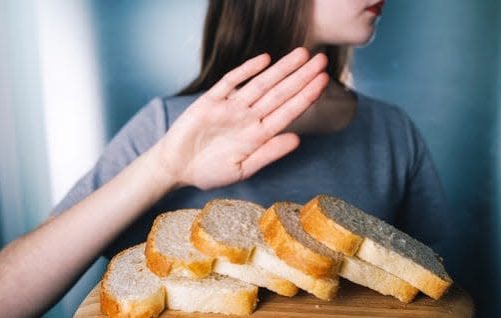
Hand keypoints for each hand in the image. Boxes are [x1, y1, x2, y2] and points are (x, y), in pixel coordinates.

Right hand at [157, 47, 328, 189]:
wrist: (176, 167)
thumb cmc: (208, 172)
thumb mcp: (241, 169)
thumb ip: (268, 154)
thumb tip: (297, 140)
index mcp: (258, 135)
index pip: (288, 112)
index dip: (306, 97)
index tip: (324, 82)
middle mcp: (248, 118)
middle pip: (279, 93)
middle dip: (301, 77)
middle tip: (322, 60)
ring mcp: (230, 108)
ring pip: (260, 84)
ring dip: (280, 69)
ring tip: (301, 54)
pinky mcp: (210, 101)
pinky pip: (230, 82)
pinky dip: (246, 70)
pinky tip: (264, 59)